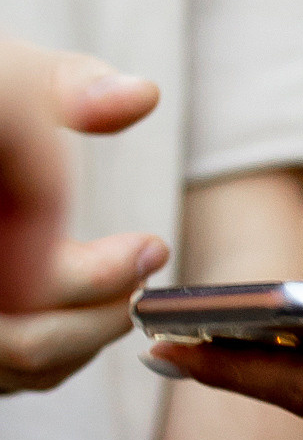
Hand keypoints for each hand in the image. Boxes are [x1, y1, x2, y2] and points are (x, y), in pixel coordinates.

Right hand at [0, 54, 164, 393]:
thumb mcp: (3, 74)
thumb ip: (65, 83)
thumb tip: (141, 98)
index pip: (29, 278)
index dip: (96, 274)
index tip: (151, 249)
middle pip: (24, 340)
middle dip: (103, 314)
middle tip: (151, 268)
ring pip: (17, 364)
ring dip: (86, 337)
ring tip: (130, 287)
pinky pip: (6, 366)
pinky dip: (55, 349)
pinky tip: (90, 306)